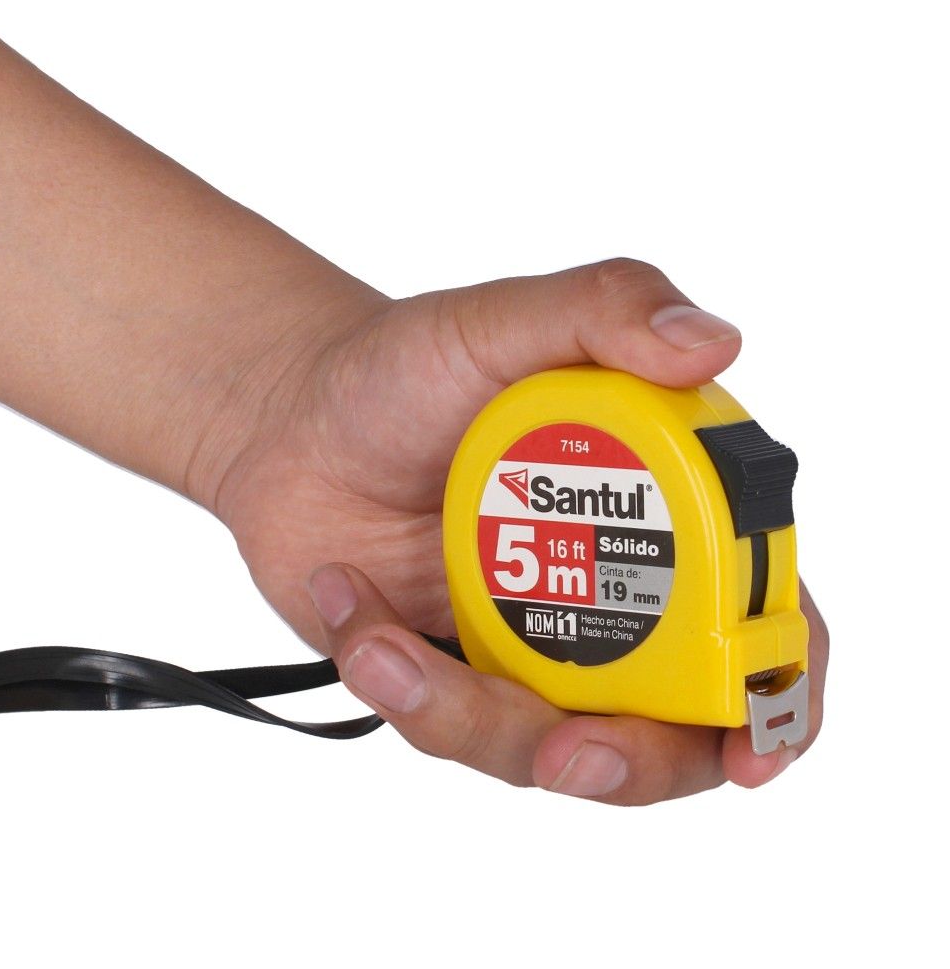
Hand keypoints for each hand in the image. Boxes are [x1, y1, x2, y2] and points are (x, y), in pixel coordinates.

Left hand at [214, 258, 827, 803]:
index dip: (781, 689)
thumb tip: (711, 342)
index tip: (750, 742)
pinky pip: (447, 729)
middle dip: (633, 760)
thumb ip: (601, 309)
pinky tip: (348, 600)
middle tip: (568, 750)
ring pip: (548, 749)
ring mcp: (532, 646)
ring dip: (465, 714)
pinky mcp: (453, 678)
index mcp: (660, 509)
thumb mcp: (494, 322)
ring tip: (377, 635)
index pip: (761, 614)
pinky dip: (392, 678)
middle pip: (675, 727)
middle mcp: (612, 594)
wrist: (288, 421)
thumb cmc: (401, 369)